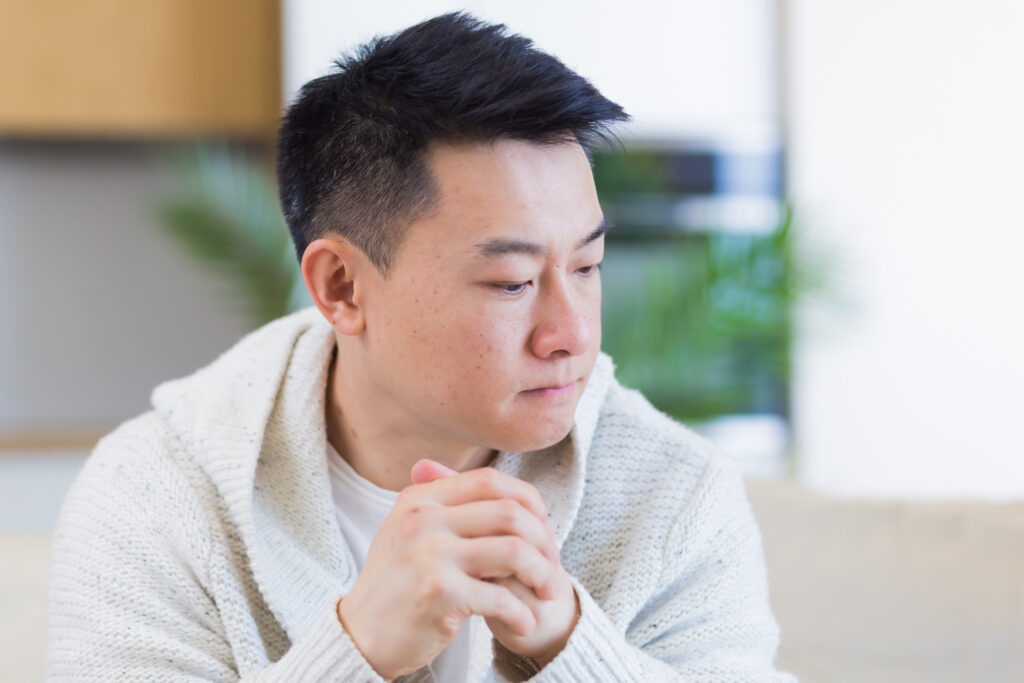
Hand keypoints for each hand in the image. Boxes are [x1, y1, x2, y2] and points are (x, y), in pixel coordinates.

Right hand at [411, 462, 579, 666]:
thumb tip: (505, 489)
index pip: (489, 481)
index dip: (526, 498)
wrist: (360, 635)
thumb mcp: (409, 530)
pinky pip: (501, 598)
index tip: (541, 523)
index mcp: (419, 499)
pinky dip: (523, 613)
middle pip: (510, 514)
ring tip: (548, 593)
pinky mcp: (439, 594)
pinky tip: (526, 622)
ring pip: (514, 552)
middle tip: (552, 566)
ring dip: (542, 575)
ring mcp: (429, 556)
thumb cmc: (395, 583)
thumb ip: (446, 504)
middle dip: (544, 540)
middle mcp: (423, 520)